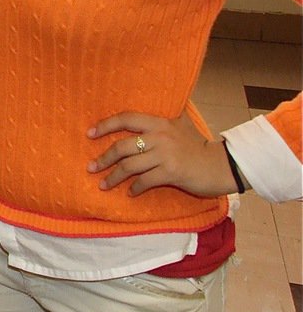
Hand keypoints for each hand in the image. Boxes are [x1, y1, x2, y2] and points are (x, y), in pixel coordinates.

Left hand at [87, 110, 238, 196]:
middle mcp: (160, 136)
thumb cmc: (197, 147)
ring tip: (103, 184)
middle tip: (91, 168)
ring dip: (114, 177)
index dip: (106, 125)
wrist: (221, 164)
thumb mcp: (180, 126)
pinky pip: (145, 181)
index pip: (126, 118)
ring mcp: (165, 154)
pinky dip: (135, 188)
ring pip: (130, 166)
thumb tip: (139, 118)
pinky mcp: (171, 172)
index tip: (90, 134)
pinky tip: (130, 192)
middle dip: (104, 158)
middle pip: (122, 146)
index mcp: (159, 122)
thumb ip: (160, 122)